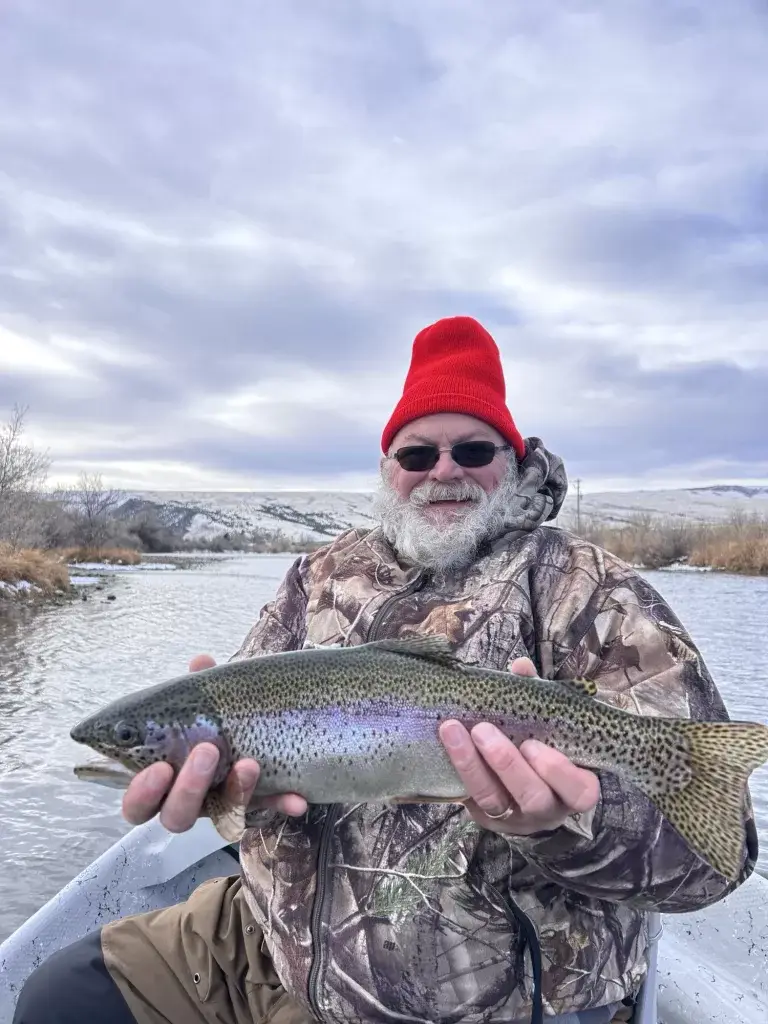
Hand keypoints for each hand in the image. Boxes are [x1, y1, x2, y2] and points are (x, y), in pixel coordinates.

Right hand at [122, 654, 308, 832]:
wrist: (251, 723)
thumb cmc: (208, 717)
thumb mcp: (202, 701)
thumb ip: (198, 687)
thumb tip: (201, 662)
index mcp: (162, 781)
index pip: (138, 803)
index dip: (143, 793)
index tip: (160, 768)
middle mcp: (187, 800)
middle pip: (175, 816)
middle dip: (189, 789)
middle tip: (208, 752)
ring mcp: (222, 805)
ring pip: (220, 817)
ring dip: (235, 792)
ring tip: (250, 763)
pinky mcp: (255, 804)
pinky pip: (268, 808)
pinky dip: (281, 801)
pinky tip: (298, 799)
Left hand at [438, 657, 599, 835]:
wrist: (524, 782)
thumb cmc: (546, 744)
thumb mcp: (549, 723)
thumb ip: (539, 696)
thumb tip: (521, 667)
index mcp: (575, 788)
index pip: (580, 791)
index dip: (558, 772)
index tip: (532, 744)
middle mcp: (548, 809)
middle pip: (532, 797)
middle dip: (506, 764)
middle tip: (483, 730)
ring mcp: (516, 818)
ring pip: (494, 800)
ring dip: (470, 765)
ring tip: (452, 730)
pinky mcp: (487, 818)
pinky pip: (470, 800)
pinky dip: (457, 771)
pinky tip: (445, 744)